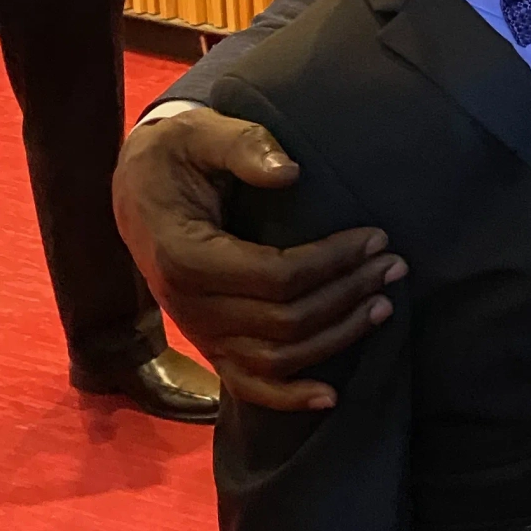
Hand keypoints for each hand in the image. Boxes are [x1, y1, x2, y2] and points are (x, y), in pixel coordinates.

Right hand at [112, 105, 405, 410]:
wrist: (136, 190)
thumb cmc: (175, 157)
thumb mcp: (200, 133)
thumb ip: (242, 146)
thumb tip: (289, 171)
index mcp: (186, 256)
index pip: (277, 276)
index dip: (334, 262)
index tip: (376, 237)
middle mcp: (190, 306)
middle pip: (286, 321)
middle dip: (348, 294)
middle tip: (394, 264)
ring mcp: (198, 333)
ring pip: (277, 358)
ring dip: (336, 337)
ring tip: (382, 305)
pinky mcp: (209, 345)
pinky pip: (248, 385)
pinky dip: (289, 397)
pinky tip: (331, 397)